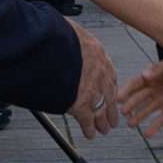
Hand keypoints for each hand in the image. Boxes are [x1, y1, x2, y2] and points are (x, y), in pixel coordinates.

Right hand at [66, 21, 119, 137]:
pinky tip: (90, 133)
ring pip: (103, 108)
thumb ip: (73, 36)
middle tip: (112, 116)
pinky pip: (88, 119)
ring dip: (104, 120)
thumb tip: (66, 31)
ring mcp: (92, 88)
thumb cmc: (56, 35)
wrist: (49, 46)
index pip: (108, 72)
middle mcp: (100, 71)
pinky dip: (89, 128)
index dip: (108, 84)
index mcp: (98, 52)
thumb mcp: (70, 29)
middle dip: (111, 107)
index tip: (108, 90)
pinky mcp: (81, 102)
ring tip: (105, 128)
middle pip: (109, 93)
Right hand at [117, 53, 162, 134]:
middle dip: (130, 105)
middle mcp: (157, 89)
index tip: (117, 99)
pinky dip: (153, 128)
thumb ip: (162, 70)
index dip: (126, 91)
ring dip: (138, 117)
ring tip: (131, 125)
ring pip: (146, 111)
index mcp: (156, 76)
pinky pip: (160, 122)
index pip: (136, 83)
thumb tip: (144, 76)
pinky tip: (147, 135)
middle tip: (123, 113)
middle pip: (139, 99)